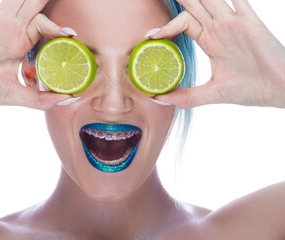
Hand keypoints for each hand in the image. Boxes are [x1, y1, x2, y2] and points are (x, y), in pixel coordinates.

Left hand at [150, 0, 284, 108]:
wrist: (279, 90)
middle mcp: (219, 28)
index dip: (166, 26)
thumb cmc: (250, 90)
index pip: (183, 23)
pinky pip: (237, 0)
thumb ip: (186, 97)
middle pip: (193, 6)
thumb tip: (157, 99)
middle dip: (179, 0)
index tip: (150, 37)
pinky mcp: (249, 21)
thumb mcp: (212, 93)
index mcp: (210, 41)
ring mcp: (233, 22)